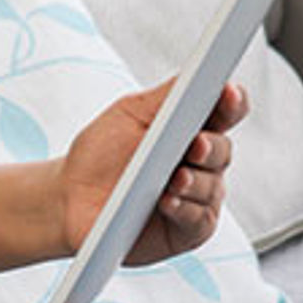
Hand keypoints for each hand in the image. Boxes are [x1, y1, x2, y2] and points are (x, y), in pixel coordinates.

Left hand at [63, 78, 248, 266]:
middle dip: (212, 146)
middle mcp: (200, 163)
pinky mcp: (187, 229)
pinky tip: (168, 201)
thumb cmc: (100, 154)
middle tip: (197, 142)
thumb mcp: (129, 114)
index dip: (232, 102)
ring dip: (195, 181)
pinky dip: (185, 209)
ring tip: (175, 178)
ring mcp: (197, 197)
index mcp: (191, 129)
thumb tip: (197, 73)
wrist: (70, 199)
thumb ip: (165, 96)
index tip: (228, 92)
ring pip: (212, 187)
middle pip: (223, 150)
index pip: (224, 112)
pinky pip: (198, 219)